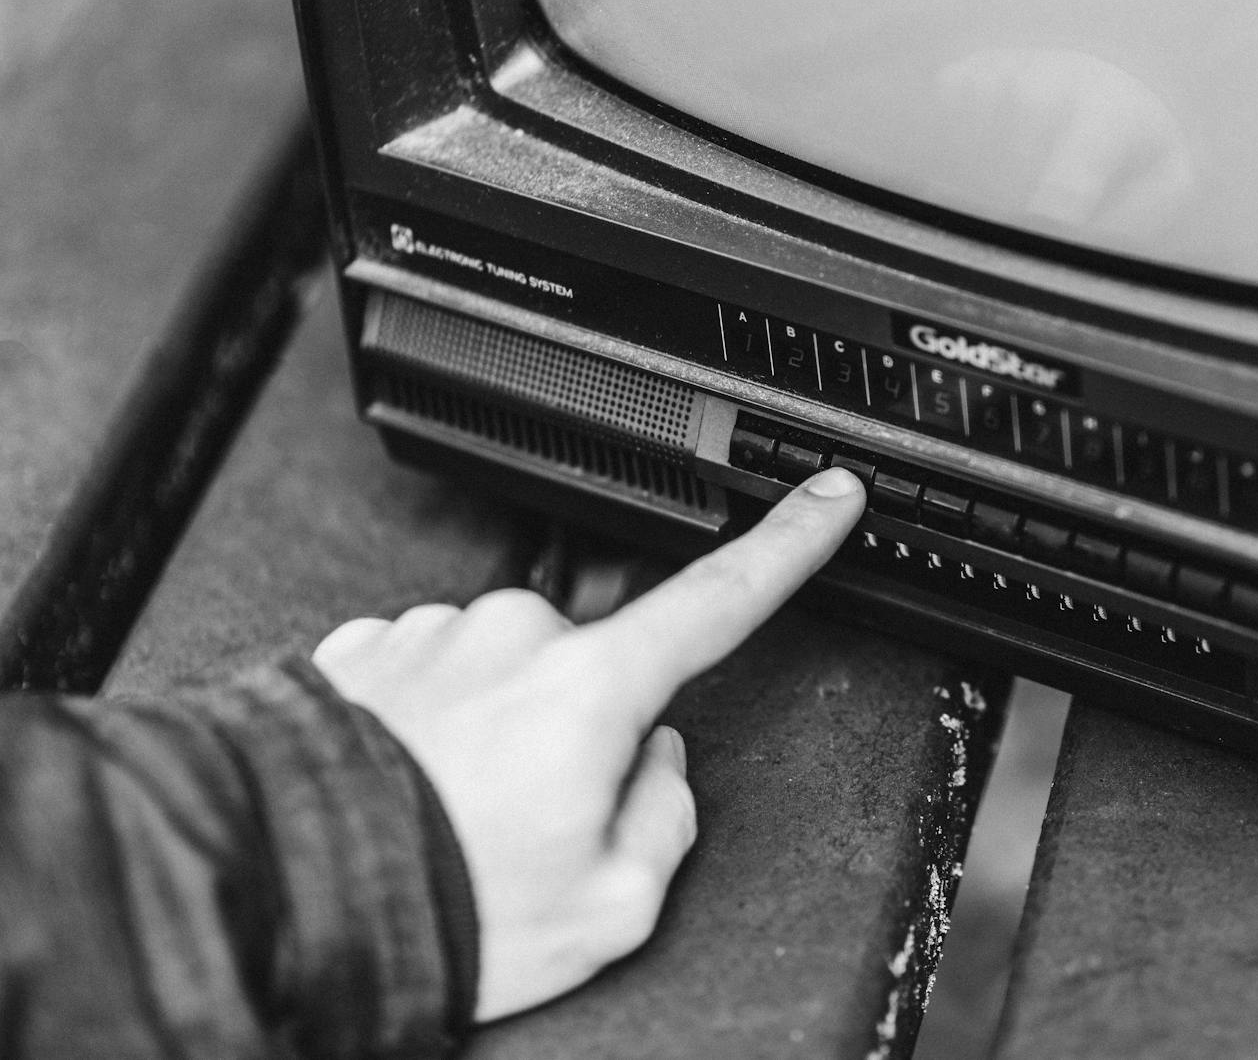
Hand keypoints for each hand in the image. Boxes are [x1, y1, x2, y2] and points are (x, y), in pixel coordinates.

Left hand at [311, 468, 866, 1020]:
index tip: (827, 496)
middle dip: (578, 740)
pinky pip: (428, 686)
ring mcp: (432, 637)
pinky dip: (427, 737)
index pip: (721, 598)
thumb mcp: (611, 909)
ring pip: (506, 681)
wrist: (281, 899)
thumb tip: (654, 763)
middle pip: (594, 675)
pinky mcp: (362, 652)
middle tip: (527, 834)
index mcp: (593, 688)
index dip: (788, 543)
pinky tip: (403, 799)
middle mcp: (514, 638)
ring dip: (493, 741)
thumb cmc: (443, 910)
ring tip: (447, 827)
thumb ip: (667, 818)